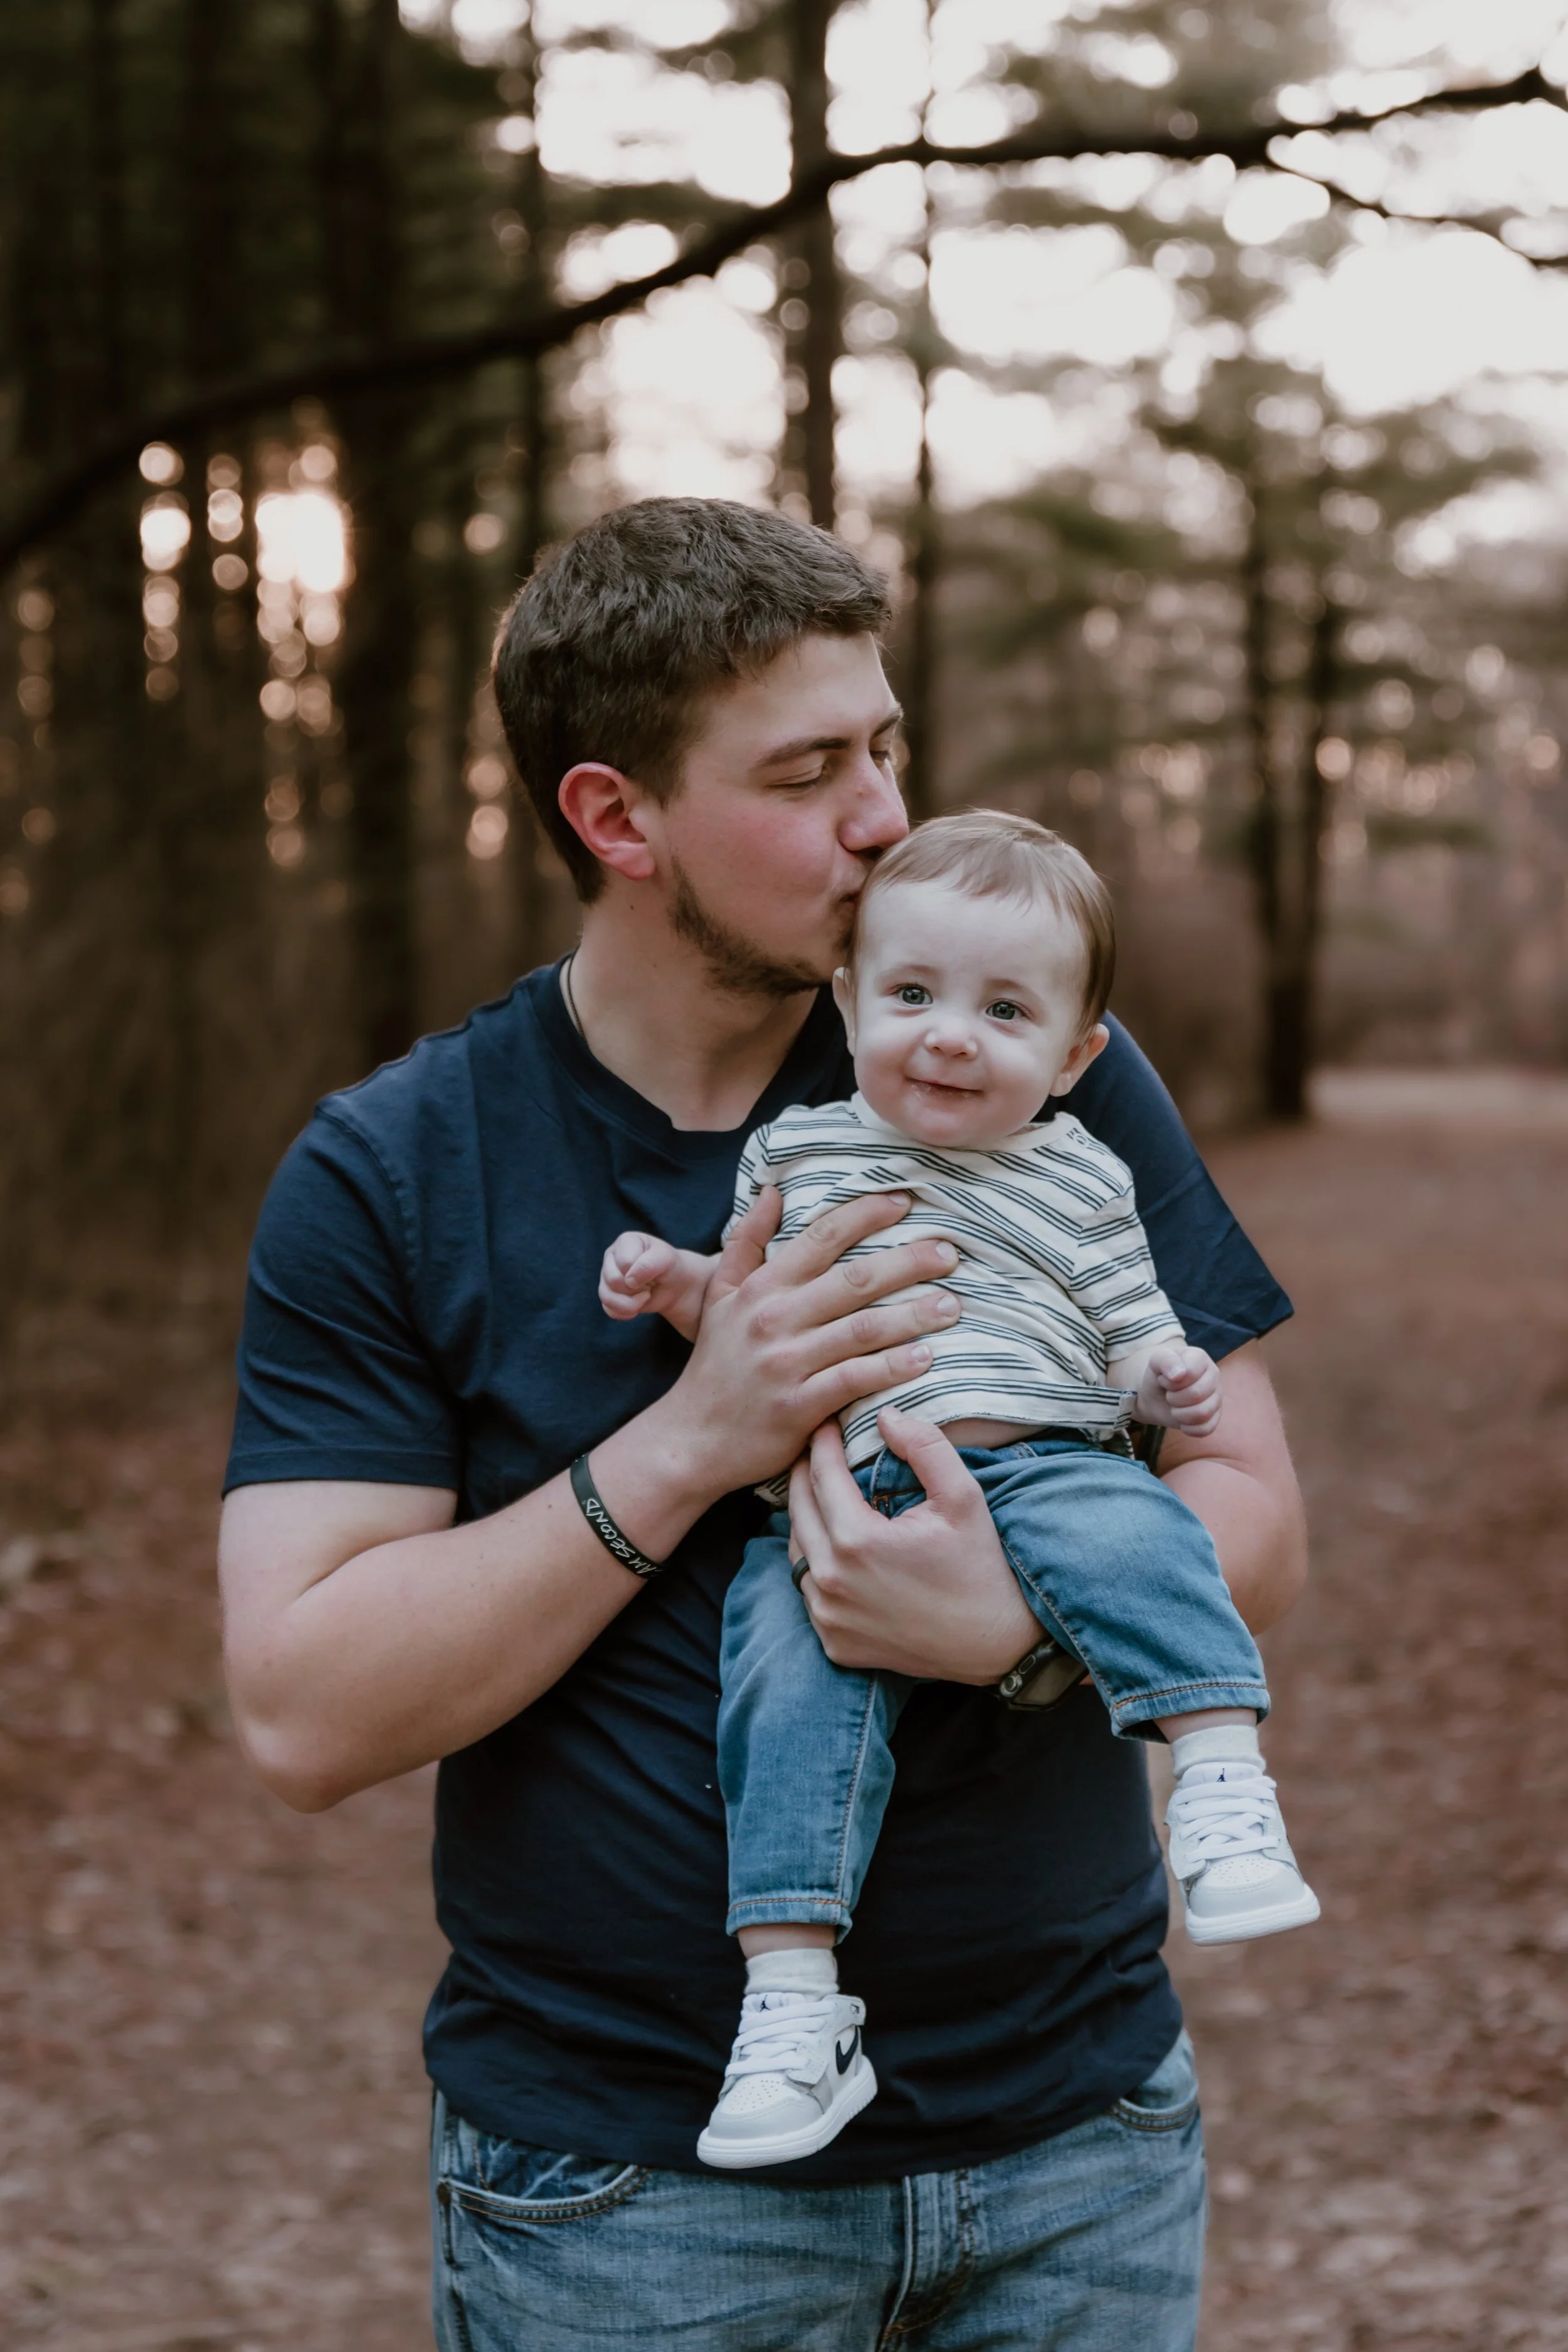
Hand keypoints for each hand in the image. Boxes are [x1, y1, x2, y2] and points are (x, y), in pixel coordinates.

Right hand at [600, 1231, 675, 1319]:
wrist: (674, 1285)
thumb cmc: (670, 1267)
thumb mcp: (667, 1259)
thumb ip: (649, 1264)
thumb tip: (629, 1280)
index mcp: (625, 1242)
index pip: (625, 1263)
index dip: (642, 1273)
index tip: (654, 1271)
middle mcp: (611, 1257)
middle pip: (614, 1280)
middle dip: (636, 1289)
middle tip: (650, 1285)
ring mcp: (607, 1276)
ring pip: (607, 1297)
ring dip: (631, 1303)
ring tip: (645, 1296)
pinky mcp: (607, 1294)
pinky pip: (608, 1309)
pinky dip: (625, 1313)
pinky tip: (637, 1307)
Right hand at [649, 1189, 965, 1495]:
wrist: (692, 1437)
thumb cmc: (716, 1364)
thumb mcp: (718, 1296)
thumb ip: (746, 1242)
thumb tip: (771, 1190)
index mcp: (761, 1287)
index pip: (821, 1236)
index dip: (866, 1214)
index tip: (905, 1202)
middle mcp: (775, 1318)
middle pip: (854, 1279)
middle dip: (908, 1261)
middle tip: (950, 1252)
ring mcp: (787, 1362)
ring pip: (863, 1328)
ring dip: (913, 1314)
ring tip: (952, 1305)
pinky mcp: (799, 1405)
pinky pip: (855, 1379)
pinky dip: (893, 1367)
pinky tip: (925, 1358)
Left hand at [786, 1409, 1038, 1682]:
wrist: (995, 1643)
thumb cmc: (981, 1566)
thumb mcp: (963, 1497)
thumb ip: (924, 1447)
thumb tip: (886, 1416)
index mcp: (856, 1542)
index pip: (821, 1476)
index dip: (822, 1443)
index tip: (827, 1424)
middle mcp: (831, 1582)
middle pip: (798, 1511)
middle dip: (805, 1474)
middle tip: (815, 1450)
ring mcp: (829, 1618)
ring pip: (797, 1553)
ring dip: (807, 1520)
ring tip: (822, 1494)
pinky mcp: (834, 1643)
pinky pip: (809, 1593)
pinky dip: (816, 1565)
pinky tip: (834, 1547)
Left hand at [1137, 1343, 1221, 1437]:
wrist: (1155, 1395)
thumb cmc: (1158, 1375)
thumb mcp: (1155, 1362)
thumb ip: (1165, 1360)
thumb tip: (1179, 1375)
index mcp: (1200, 1358)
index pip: (1191, 1373)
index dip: (1172, 1381)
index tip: (1164, 1379)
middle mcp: (1213, 1376)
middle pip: (1197, 1394)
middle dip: (1175, 1398)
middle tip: (1169, 1395)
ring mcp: (1216, 1397)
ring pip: (1203, 1413)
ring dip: (1180, 1414)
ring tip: (1174, 1407)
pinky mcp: (1214, 1417)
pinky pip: (1206, 1429)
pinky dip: (1188, 1428)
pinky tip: (1182, 1420)